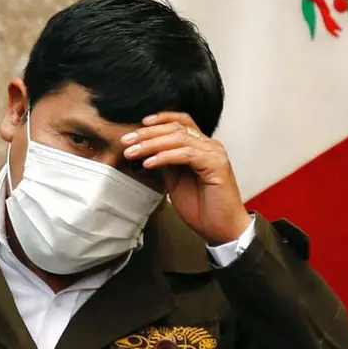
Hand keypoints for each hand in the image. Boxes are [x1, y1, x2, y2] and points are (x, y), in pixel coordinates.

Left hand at [122, 112, 251, 245]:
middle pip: (176, 128)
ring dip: (152, 144)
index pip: (181, 122)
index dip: (161, 119)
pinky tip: (149, 163)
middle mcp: (210, 146)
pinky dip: (165, 157)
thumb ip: (166, 164)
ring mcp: (214, 154)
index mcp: (202, 147)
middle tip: (126, 140)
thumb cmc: (202, 208)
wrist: (221, 229)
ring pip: (179, 139)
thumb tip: (147, 151)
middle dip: (148, 133)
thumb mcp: (175, 182)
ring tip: (133, 152)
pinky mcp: (216, 165)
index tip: (139, 124)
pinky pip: (186, 154)